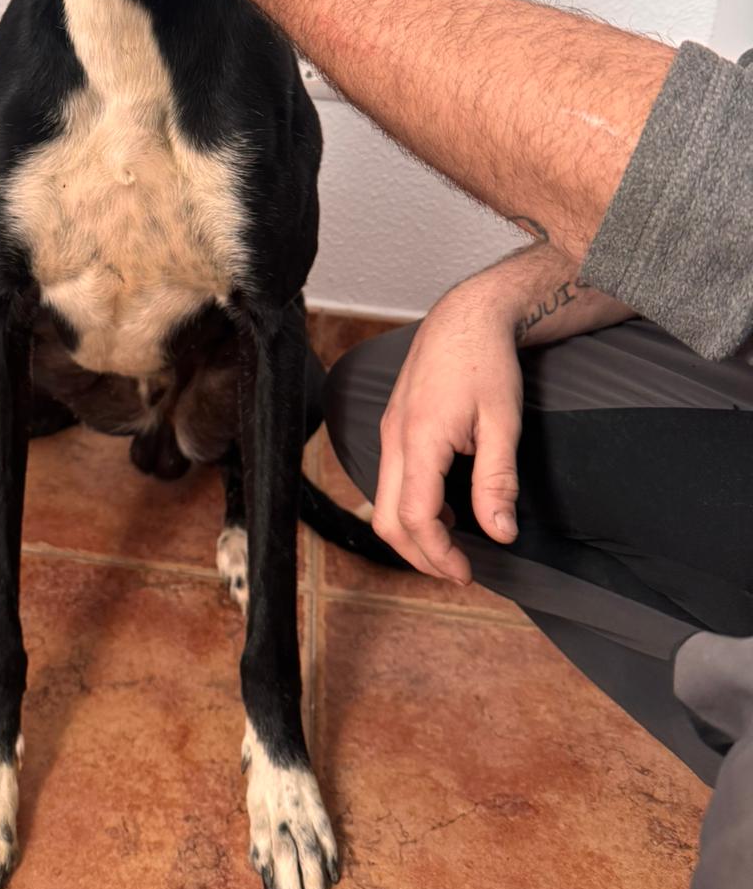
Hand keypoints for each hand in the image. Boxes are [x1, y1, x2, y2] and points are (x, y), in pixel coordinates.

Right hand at [371, 284, 522, 582]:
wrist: (466, 315)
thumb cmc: (486, 361)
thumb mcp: (503, 423)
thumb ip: (498, 482)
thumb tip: (501, 534)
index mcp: (419, 440)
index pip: (416, 517)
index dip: (439, 555)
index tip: (468, 573)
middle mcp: (394, 438)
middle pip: (387, 519)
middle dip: (419, 554)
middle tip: (459, 571)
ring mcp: (390, 431)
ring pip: (383, 502)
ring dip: (413, 532)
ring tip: (454, 545)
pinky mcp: (395, 426)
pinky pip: (390, 480)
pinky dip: (412, 506)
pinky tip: (448, 508)